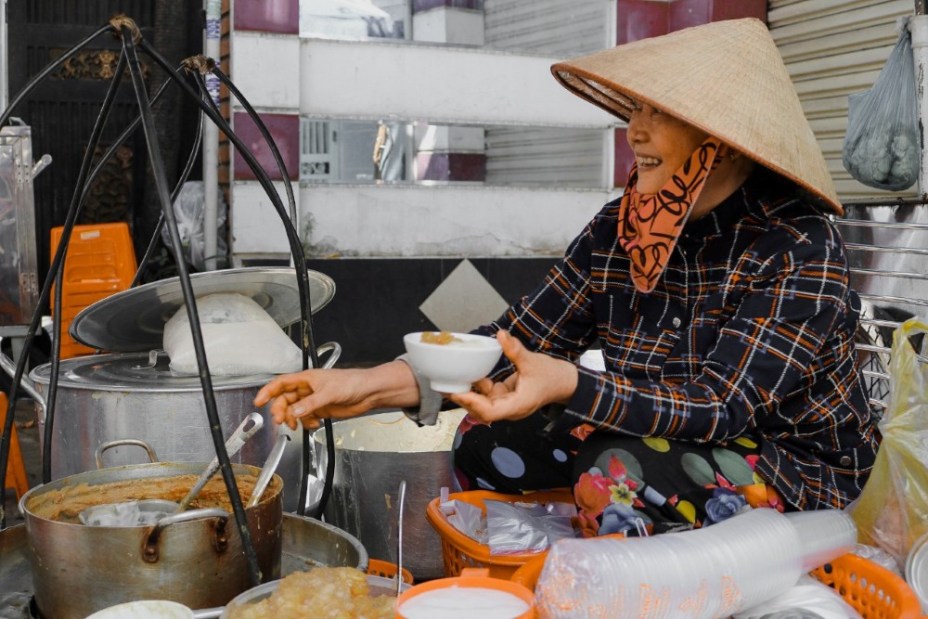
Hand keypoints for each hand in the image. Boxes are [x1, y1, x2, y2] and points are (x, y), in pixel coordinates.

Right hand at [253, 361, 418, 429]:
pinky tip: (313, 424)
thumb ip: (310, 404)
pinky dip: (306, 423)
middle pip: (285, 399)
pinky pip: (306, 418)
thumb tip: (294, 412)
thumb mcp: (329, 393)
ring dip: (293, 419)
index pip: (281, 383)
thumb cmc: (352, 382)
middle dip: (281, 410)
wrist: (369, 393)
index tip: (258, 401)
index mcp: (307, 379)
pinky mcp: (321, 410)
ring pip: (295, 410)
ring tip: (296, 425)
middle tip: (281, 421)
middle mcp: (308, 389)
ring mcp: (314, 400)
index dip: (268, 391)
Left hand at [449, 330, 577, 422]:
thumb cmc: (552, 377)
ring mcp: (507, 403)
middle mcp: (510, 408)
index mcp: (517, 405)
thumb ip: (515, 350)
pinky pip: (488, 395)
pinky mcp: (506, 397)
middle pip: (481, 410)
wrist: (565, 383)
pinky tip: (470, 375)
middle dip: (464, 399)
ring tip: (451, 380)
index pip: (489, 412)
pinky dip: (479, 386)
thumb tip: (501, 335)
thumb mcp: (533, 362)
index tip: (457, 393)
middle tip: (445, 385)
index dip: (471, 403)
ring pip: (483, 402)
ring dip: (469, 392)